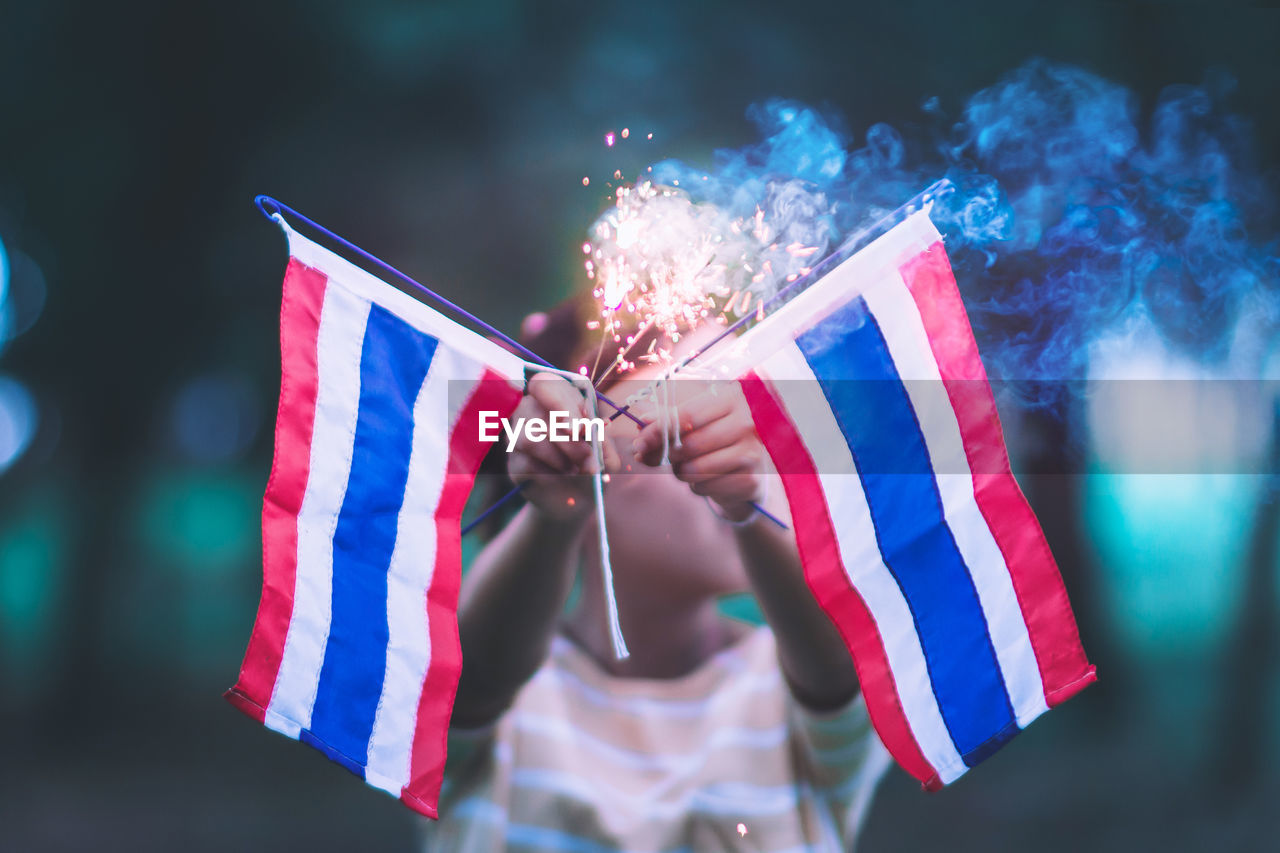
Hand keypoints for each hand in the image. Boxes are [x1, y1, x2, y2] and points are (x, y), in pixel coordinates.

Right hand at [508, 373, 620, 520]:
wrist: (576, 501)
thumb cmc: (592, 469)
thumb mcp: (606, 457)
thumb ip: (604, 442)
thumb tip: (599, 425)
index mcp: (559, 399)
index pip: (547, 385)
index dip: (561, 403)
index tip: (581, 428)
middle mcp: (533, 410)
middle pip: (534, 411)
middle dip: (564, 434)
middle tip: (586, 457)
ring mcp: (518, 435)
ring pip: (529, 438)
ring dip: (558, 458)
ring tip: (576, 471)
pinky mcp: (513, 461)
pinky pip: (525, 463)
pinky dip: (549, 475)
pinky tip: (560, 479)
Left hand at [632, 381, 764, 521]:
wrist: (746, 469)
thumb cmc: (713, 438)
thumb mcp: (691, 422)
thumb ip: (666, 419)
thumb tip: (641, 419)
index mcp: (730, 398)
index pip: (686, 416)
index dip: (657, 431)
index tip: (639, 443)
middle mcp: (745, 422)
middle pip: (689, 444)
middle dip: (664, 455)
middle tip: (653, 459)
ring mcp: (751, 452)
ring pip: (694, 469)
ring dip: (680, 472)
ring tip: (686, 467)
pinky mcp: (750, 480)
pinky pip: (705, 487)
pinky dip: (696, 487)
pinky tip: (706, 479)